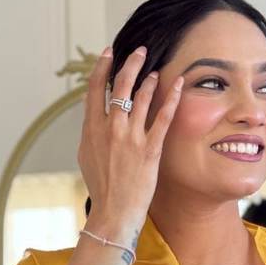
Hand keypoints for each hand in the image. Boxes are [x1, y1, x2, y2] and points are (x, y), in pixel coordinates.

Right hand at [78, 45, 183, 232]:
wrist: (114, 212)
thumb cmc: (101, 188)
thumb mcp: (86, 157)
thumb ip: (91, 133)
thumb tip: (95, 117)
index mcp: (92, 129)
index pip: (96, 89)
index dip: (103, 67)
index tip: (109, 53)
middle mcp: (111, 129)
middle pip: (121, 85)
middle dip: (130, 63)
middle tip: (139, 52)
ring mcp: (131, 138)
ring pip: (141, 97)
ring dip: (149, 80)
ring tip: (155, 71)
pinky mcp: (150, 150)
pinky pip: (163, 118)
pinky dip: (172, 98)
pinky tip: (178, 86)